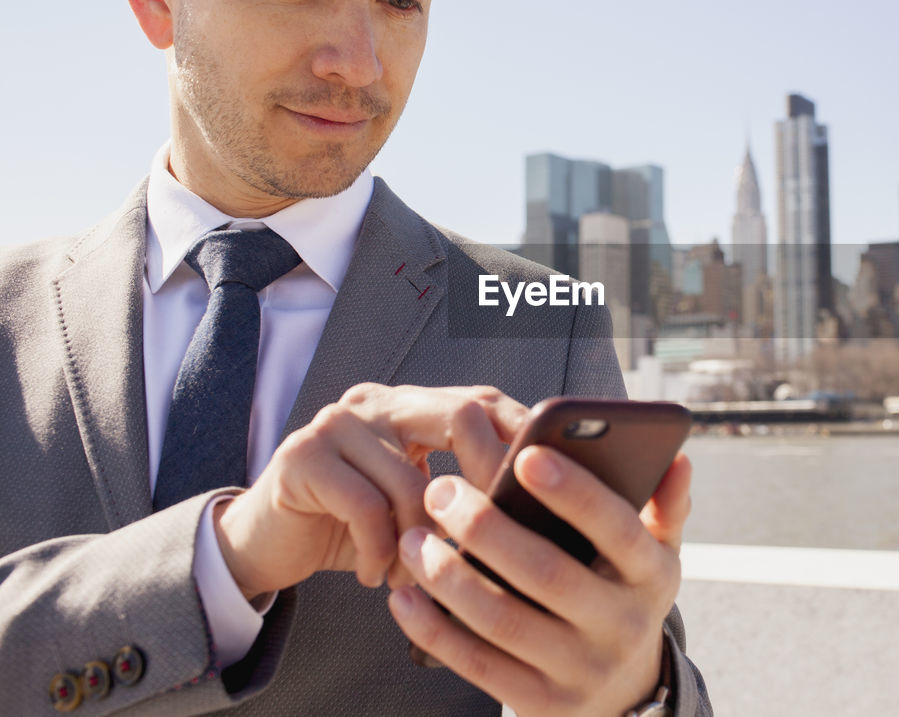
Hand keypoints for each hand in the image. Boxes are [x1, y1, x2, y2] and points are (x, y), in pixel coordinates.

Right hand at [212, 384, 526, 599]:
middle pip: (458, 417)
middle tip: (494, 534)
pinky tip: (373, 575)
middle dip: (487, 479)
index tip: (553, 478)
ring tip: (413, 576)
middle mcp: (376, 401)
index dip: (521, 435)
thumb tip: (534, 507)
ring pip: (413, 480)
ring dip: (422, 543)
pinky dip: (379, 553)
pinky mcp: (302, 456)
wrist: (265, 546)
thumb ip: (460, 487)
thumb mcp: (416, 503)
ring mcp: (336, 422)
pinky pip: (367, 507)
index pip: (481, 401)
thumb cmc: (352, 528)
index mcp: (409, 403)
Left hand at [389, 445, 692, 716]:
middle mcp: (622, 625)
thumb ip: (663, 506)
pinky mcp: (539, 704)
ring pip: (503, 620)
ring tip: (413, 537)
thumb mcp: (656, 556)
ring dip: (449, 577)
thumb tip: (676, 458)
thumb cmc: (624, 596)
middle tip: (440, 488)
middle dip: (487, 528)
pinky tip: (404, 595)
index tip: (527, 453)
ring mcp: (580, 670)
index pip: (617, 527)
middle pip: (548, 573)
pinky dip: (435, 629)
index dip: (575, 492)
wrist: (621, 697)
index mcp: (651, 575)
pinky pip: (477, 664)